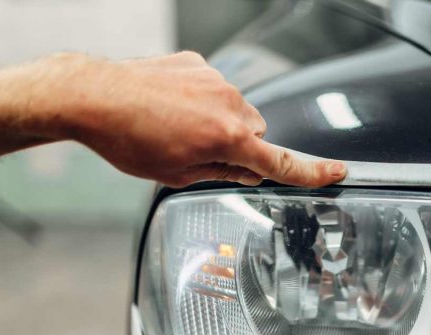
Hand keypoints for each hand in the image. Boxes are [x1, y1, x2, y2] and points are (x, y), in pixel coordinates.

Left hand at [58, 52, 346, 187]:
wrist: (93, 96)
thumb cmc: (128, 139)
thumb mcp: (177, 174)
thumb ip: (221, 173)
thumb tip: (247, 171)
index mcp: (227, 139)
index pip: (280, 162)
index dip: (312, 172)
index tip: (337, 172)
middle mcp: (229, 105)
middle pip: (255, 134)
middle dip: (238, 147)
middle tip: (199, 155)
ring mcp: (215, 81)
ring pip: (236, 111)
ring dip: (218, 122)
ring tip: (175, 128)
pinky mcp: (198, 64)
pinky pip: (214, 88)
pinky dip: (200, 100)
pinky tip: (169, 107)